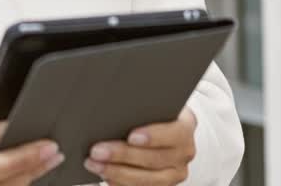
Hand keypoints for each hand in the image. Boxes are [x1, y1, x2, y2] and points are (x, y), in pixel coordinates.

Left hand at [83, 106, 197, 185]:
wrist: (163, 129)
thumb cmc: (153, 112)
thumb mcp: (153, 103)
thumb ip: (141, 106)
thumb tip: (114, 106)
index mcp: (185, 126)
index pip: (175, 133)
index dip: (153, 137)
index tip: (131, 136)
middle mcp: (184, 152)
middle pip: (155, 159)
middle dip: (123, 155)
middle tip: (98, 151)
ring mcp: (175, 173)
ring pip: (148, 179)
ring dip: (117, 172)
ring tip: (95, 164)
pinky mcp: (163, 185)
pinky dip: (120, 183)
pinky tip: (104, 174)